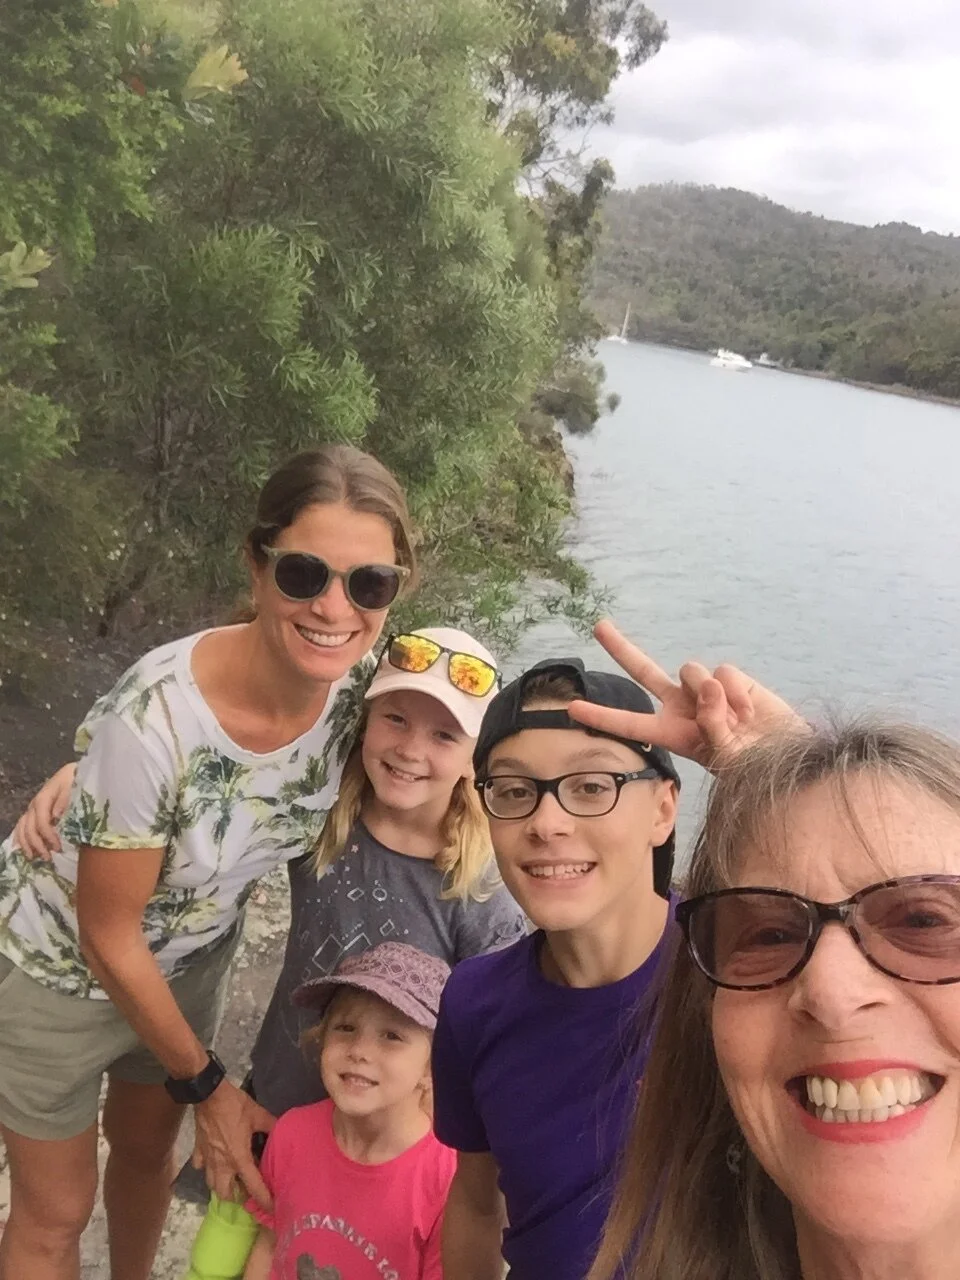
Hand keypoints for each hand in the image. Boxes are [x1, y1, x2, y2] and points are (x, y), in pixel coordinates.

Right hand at [12, 762, 76, 857]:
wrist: (74, 772)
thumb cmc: (76, 780)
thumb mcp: (74, 785)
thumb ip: (65, 799)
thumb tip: (55, 815)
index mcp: (44, 798)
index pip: (42, 821)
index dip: (47, 836)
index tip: (58, 848)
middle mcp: (34, 804)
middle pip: (29, 827)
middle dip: (37, 844)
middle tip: (48, 858)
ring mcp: (32, 808)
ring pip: (22, 828)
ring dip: (27, 844)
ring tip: (34, 858)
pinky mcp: (34, 811)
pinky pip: (21, 826)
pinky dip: (21, 838)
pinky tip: (24, 849)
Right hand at [193, 1078, 276, 1211]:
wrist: (208, 1094)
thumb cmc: (235, 1106)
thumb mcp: (258, 1114)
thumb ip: (271, 1126)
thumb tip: (283, 1131)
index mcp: (239, 1158)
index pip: (253, 1186)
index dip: (263, 1200)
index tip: (270, 1210)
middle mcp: (222, 1164)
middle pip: (225, 1194)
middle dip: (236, 1197)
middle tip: (247, 1189)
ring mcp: (208, 1159)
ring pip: (211, 1184)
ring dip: (222, 1185)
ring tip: (232, 1179)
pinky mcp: (198, 1150)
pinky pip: (201, 1167)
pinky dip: (207, 1168)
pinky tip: (215, 1162)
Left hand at [567, 620, 806, 770]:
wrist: (787, 754)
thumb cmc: (752, 765)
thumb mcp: (726, 757)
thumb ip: (712, 725)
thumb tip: (707, 687)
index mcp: (671, 732)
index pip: (629, 722)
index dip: (601, 716)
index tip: (570, 708)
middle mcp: (681, 706)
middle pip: (644, 670)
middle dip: (621, 647)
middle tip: (598, 625)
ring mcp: (704, 689)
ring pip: (689, 669)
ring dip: (710, 694)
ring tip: (736, 722)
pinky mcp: (730, 677)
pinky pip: (722, 672)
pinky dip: (735, 693)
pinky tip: (749, 714)